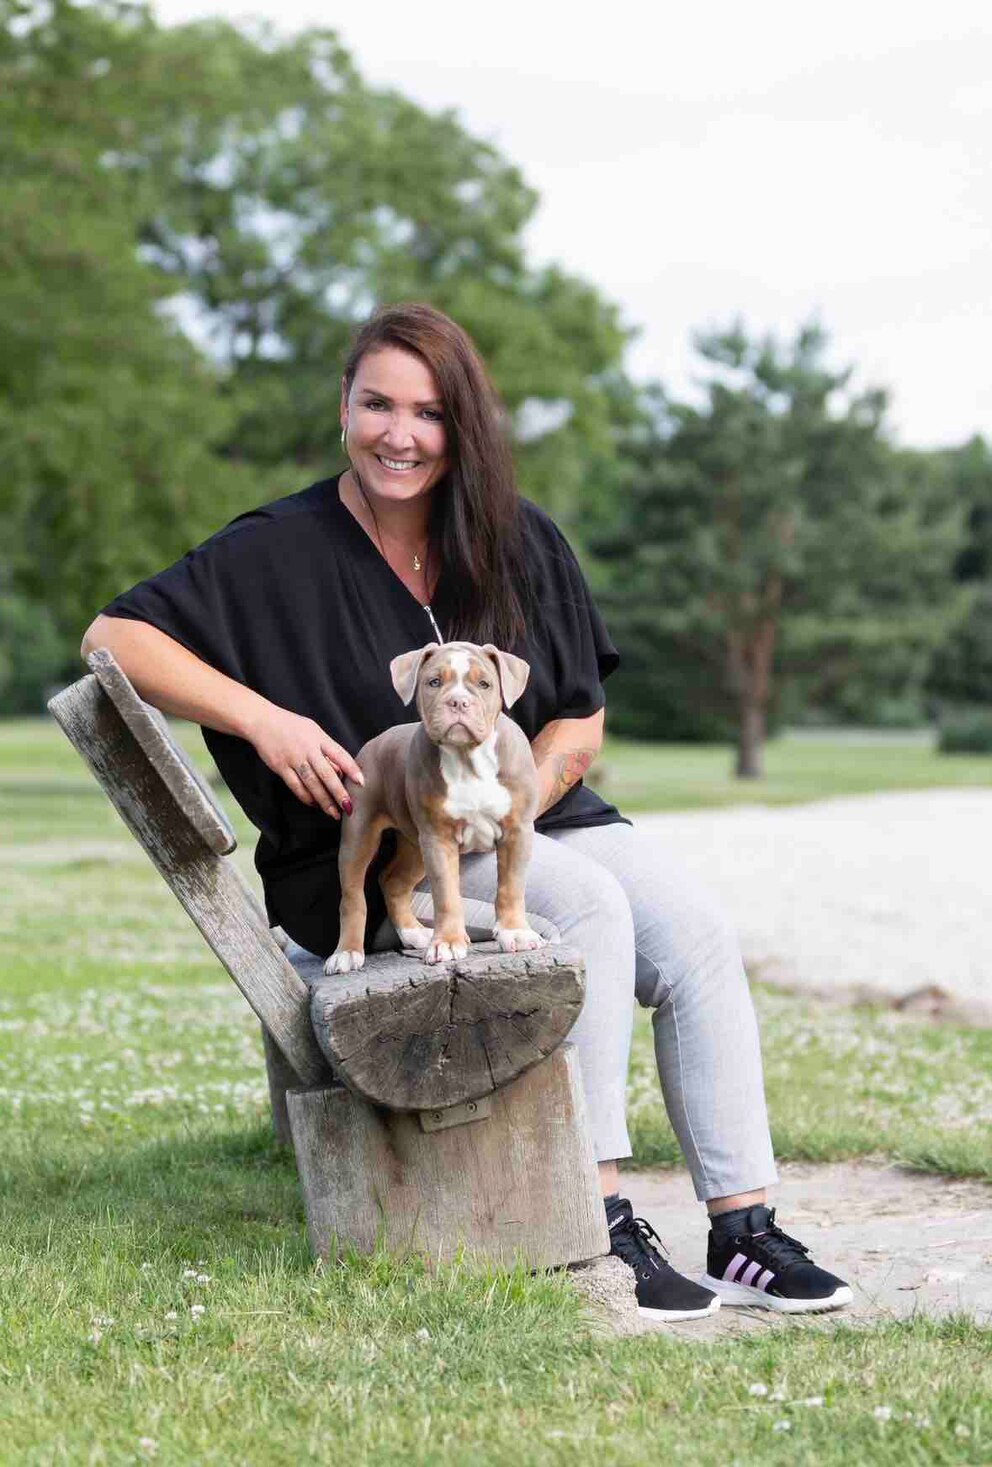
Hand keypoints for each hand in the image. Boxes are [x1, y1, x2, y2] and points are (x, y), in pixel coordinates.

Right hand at [247, 705, 364, 817]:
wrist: (262, 722)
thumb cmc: (292, 726)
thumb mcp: (314, 730)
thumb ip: (327, 748)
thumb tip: (341, 770)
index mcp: (319, 738)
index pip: (339, 754)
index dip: (351, 769)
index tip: (361, 782)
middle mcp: (307, 749)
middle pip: (326, 774)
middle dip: (339, 792)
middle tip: (348, 807)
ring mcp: (293, 759)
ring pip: (311, 783)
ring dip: (324, 800)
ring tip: (333, 812)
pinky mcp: (281, 767)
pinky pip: (295, 786)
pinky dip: (306, 797)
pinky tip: (314, 804)